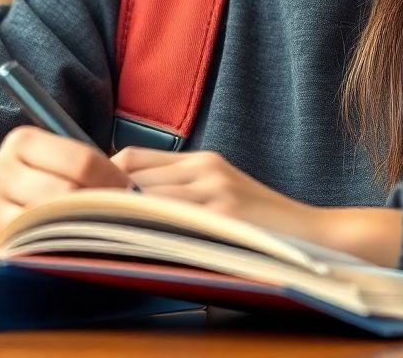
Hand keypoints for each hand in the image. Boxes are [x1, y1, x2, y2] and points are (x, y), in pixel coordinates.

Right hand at [0, 127, 130, 241]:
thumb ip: (82, 163)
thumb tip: (128, 189)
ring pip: (49, 222)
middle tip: (118, 212)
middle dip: (98, 203)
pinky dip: (58, 247)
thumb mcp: (55, 157)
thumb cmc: (42, 176)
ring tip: (99, 227)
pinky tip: (74, 245)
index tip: (127, 189)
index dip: (112, 177)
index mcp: (21, 142)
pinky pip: (33, 247)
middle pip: (65, 192)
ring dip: (81, 227)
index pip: (80, 161)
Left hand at [111, 147, 402, 265]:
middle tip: (85, 222)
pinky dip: (146, 230)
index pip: (131, 157)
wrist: (316, 236)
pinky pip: (168, 219)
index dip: (103, 178)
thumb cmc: (266, 224)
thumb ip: (183, 193)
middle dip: (104, 197)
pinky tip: (136, 245)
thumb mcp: (223, 194)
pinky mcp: (223, 216)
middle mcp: (205, 169)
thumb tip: (125, 205)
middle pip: (130, 173)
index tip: (88, 201)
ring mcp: (214, 192)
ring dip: (121, 216)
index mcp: (203, 161)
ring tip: (105, 236)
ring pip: (143, 196)